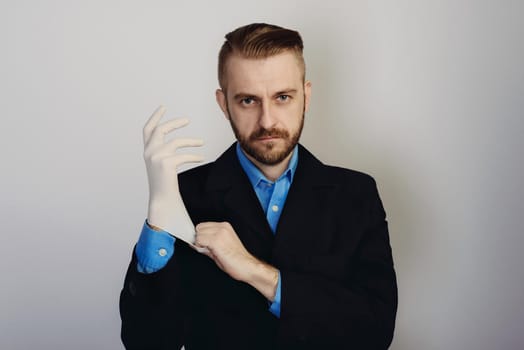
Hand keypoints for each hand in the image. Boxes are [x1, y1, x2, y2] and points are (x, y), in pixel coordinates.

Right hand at [143, 105, 203, 242]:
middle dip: (174, 122)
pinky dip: (194, 156)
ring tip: (202, 143)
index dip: (155, 117)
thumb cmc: (164, 187)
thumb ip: (164, 154)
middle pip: (161, 129)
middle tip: (187, 120)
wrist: (161, 202)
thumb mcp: (161, 167)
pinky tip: (201, 157)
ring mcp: (157, 157)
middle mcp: (149, 152)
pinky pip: (184, 155)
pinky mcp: (167, 163)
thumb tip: (175, 146)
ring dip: (191, 141)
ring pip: (177, 141)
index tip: (163, 107)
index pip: (147, 130)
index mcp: (147, 152)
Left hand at [194, 222, 278, 300]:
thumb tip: (196, 243)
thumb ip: (209, 242)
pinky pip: (199, 241)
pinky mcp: (216, 240)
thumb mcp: (222, 246)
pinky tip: (211, 253)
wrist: (246, 266)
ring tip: (212, 252)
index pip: (203, 225)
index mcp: (225, 226)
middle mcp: (222, 227)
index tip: (205, 244)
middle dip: (200, 239)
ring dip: (200, 244)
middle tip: (209, 249)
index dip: (202, 236)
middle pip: (199, 228)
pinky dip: (200, 248)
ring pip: (198, 234)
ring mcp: (219, 233)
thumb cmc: (236, 259)